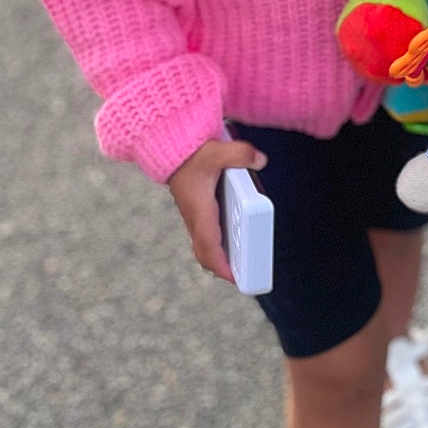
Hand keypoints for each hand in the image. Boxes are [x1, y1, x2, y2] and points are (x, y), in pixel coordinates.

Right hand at [168, 136, 266, 281]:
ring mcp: (194, 214)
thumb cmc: (189, 153)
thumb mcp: (217, 151)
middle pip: (205, 253)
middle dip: (222, 268)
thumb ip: (240, 154)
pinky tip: (235, 237)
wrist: (166, 148)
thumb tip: (260, 160)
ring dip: (219, 256)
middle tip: (243, 275)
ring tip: (242, 262)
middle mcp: (195, 217)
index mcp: (200, 210)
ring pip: (205, 244)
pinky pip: (206, 233)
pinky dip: (218, 242)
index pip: (209, 246)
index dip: (222, 265)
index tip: (235, 278)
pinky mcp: (196, 208)